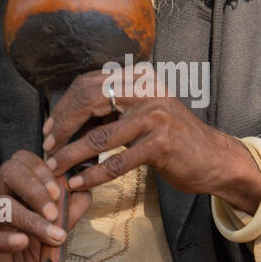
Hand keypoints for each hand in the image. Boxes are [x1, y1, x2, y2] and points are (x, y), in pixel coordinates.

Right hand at [0, 150, 91, 261]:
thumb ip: (65, 218)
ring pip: (0, 205)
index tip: (61, 191)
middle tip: (55, 211)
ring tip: (52, 236)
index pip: (20, 163)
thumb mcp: (50, 244)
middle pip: (8, 172)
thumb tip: (84, 194)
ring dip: (31, 219)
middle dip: (36, 188)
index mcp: (11, 197)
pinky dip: (4, 239)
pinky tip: (21, 244)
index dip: (42, 170)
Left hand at [42, 67, 260, 210]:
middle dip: (62, 126)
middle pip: (89, 101)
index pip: (89, 84)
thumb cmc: (173, 140)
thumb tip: (69, 122)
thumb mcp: (143, 115)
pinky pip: (117, 161)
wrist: (214, 158)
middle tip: (46, 147)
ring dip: (71, 155)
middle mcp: (146, 90)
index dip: (64, 107)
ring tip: (54, 169)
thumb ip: (113, 112)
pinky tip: (79, 183)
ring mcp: (155, 115)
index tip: (49, 129)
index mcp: (138, 79)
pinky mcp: (161, 143)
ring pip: (99, 136)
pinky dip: (93, 174)